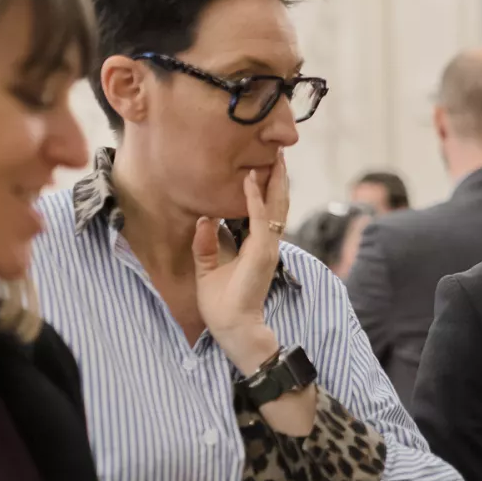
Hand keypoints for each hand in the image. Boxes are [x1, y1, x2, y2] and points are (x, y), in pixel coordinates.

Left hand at [194, 160, 290, 372]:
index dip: (263, 190)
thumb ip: (206, 244)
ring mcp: (266, 246)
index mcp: (255, 246)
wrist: (232, 327)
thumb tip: (204, 220)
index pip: (263, 212)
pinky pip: (259, 218)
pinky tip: (250, 179)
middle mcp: (266, 243)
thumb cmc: (222, 304)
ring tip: (276, 158)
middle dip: (277, 178)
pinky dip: (254, 198)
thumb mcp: (207, 268)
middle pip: (276, 204)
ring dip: (275, 180)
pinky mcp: (261, 251)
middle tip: (277, 153)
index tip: (260, 167)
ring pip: (276, 206)